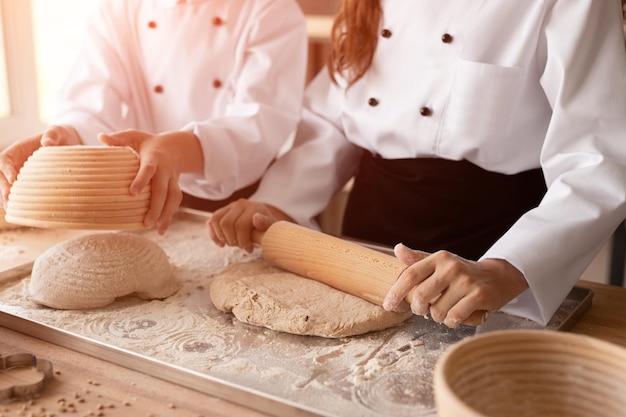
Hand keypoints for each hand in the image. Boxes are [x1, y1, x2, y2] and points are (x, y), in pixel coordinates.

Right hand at [0, 125, 80, 203]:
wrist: (67, 143)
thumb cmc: (60, 136)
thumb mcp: (58, 132)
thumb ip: (52, 135)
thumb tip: (46, 144)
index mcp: (18, 149)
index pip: (5, 159)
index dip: (6, 170)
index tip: (13, 180)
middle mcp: (15, 162)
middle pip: (1, 175)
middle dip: (3, 187)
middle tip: (8, 199)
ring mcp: (20, 173)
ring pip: (6, 185)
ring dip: (6, 197)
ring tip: (11, 208)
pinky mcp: (27, 182)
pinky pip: (18, 192)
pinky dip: (18, 201)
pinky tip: (20, 210)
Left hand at [99, 130, 201, 234]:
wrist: (175, 147)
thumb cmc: (148, 142)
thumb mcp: (134, 136)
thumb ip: (118, 138)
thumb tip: (100, 137)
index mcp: (154, 157)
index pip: (149, 169)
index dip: (142, 180)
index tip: (132, 193)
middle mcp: (165, 170)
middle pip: (163, 190)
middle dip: (156, 206)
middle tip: (146, 222)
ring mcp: (172, 180)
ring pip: (172, 198)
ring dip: (165, 214)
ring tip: (154, 228)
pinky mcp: (175, 188)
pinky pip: (175, 203)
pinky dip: (169, 217)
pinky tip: (161, 230)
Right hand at [207, 199, 290, 252]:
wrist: (262, 224)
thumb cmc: (266, 229)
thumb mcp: (272, 228)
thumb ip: (266, 224)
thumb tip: (256, 218)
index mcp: (254, 207)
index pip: (241, 225)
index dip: (243, 240)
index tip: (249, 249)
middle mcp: (240, 204)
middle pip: (226, 223)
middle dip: (232, 240)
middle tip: (240, 246)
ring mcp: (229, 207)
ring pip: (216, 221)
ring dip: (222, 237)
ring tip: (233, 244)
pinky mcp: (221, 212)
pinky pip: (210, 222)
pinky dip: (214, 235)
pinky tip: (221, 244)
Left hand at [383, 244, 528, 327]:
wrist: (498, 276)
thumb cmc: (461, 273)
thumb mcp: (440, 264)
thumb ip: (418, 260)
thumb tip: (398, 248)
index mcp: (438, 258)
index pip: (410, 275)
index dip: (396, 292)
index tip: (388, 305)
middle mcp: (451, 267)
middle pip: (421, 296)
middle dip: (418, 309)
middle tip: (424, 310)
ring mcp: (466, 281)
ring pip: (437, 311)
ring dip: (438, 317)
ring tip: (446, 310)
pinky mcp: (479, 295)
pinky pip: (454, 317)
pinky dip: (451, 322)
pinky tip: (455, 316)